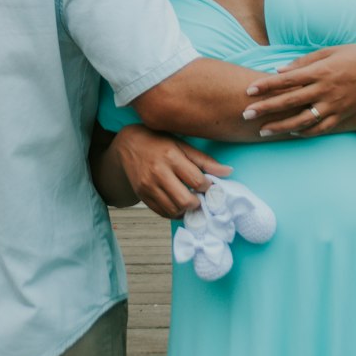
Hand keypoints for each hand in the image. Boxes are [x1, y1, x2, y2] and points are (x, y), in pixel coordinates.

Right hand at [111, 125, 232, 219]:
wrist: (128, 145)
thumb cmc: (158, 142)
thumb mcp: (182, 145)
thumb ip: (204, 160)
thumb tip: (228, 172)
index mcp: (171, 157)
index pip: (197, 181)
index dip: (208, 187)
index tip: (209, 185)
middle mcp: (158, 173)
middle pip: (185, 201)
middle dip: (197, 202)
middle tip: (200, 196)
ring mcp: (148, 186)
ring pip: (173, 210)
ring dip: (186, 209)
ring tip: (189, 200)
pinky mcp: (142, 195)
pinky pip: (162, 212)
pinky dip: (173, 212)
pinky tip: (178, 203)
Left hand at [241, 43, 355, 136]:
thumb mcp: (330, 51)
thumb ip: (304, 62)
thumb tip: (279, 71)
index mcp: (320, 71)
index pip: (286, 80)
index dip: (266, 85)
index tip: (248, 91)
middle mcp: (325, 90)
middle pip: (289, 102)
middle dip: (266, 108)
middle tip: (246, 114)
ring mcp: (335, 105)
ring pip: (302, 120)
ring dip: (280, 127)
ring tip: (263, 130)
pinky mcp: (344, 115)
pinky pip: (321, 127)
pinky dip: (305, 132)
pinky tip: (292, 133)